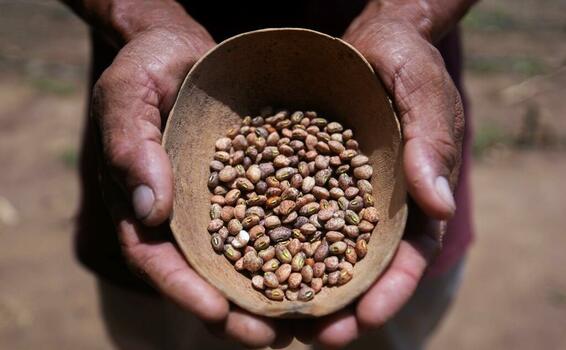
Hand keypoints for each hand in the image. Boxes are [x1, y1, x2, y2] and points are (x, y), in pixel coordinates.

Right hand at [92, 24, 291, 348]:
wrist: (191, 51)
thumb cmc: (150, 67)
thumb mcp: (129, 94)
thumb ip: (130, 146)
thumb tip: (147, 210)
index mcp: (147, 203)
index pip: (158, 258)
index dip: (184, 289)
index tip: (215, 313)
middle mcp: (187, 215)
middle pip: (208, 273)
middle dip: (236, 310)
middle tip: (269, 336)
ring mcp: (225, 204)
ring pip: (249, 258)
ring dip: (275, 292)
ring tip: (307, 320)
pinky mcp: (259, 187)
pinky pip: (280, 221)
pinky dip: (301, 248)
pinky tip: (330, 265)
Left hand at [296, 3, 465, 346]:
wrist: (362, 42)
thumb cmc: (403, 62)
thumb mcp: (423, 91)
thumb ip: (430, 142)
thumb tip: (438, 205)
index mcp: (412, 196)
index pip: (407, 255)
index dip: (391, 289)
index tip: (369, 317)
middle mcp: (372, 205)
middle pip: (359, 267)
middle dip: (344, 305)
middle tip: (320, 336)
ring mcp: (334, 195)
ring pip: (319, 251)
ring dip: (302, 287)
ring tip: (278, 318)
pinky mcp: (301, 179)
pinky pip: (286, 215)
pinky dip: (272, 242)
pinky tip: (249, 262)